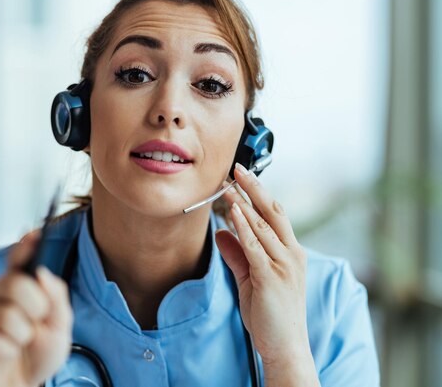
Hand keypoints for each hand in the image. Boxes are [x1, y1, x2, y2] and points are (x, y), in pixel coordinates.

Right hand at [0, 231, 72, 386]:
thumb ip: (56, 297)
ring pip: (5, 314)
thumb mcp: (59, 326)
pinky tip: (2, 353)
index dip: (24, 245)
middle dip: (35, 309)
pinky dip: (3, 349)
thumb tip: (42, 273)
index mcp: (17, 285)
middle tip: (36, 325)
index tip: (35, 234)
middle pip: (15, 283)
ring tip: (18, 343)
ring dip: (20, 337)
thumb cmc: (38, 353)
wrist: (23, 385)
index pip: (18, 259)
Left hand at [215, 163, 316, 380]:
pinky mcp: (271, 277)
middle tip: (237, 167)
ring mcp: (283, 265)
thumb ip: (237, 255)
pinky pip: (255, 247)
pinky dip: (244, 227)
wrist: (286, 346)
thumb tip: (221, 232)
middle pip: (273, 211)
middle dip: (254, 187)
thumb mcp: (251, 279)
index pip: (275, 215)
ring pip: (264, 226)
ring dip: (244, 202)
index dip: (258, 194)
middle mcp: (291, 254)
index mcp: (290, 253)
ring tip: (229, 183)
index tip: (242, 177)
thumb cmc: (271, 314)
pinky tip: (234, 211)